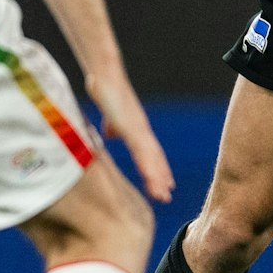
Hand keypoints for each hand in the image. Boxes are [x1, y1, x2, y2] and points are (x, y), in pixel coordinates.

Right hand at [86, 68, 173, 202]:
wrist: (106, 75)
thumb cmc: (107, 92)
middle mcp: (142, 130)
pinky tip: (150, 176)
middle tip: (166, 197)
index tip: (162, 184)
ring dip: (157, 176)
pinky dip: (146, 164)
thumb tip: (111, 134)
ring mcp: (137, 128)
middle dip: (161, 177)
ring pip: (150, 158)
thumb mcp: (111, 114)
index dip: (157, 168)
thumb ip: (112, 125)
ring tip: (163, 194)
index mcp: (137, 128)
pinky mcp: (130, 126)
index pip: (150, 152)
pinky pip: (139, 149)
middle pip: (155, 158)